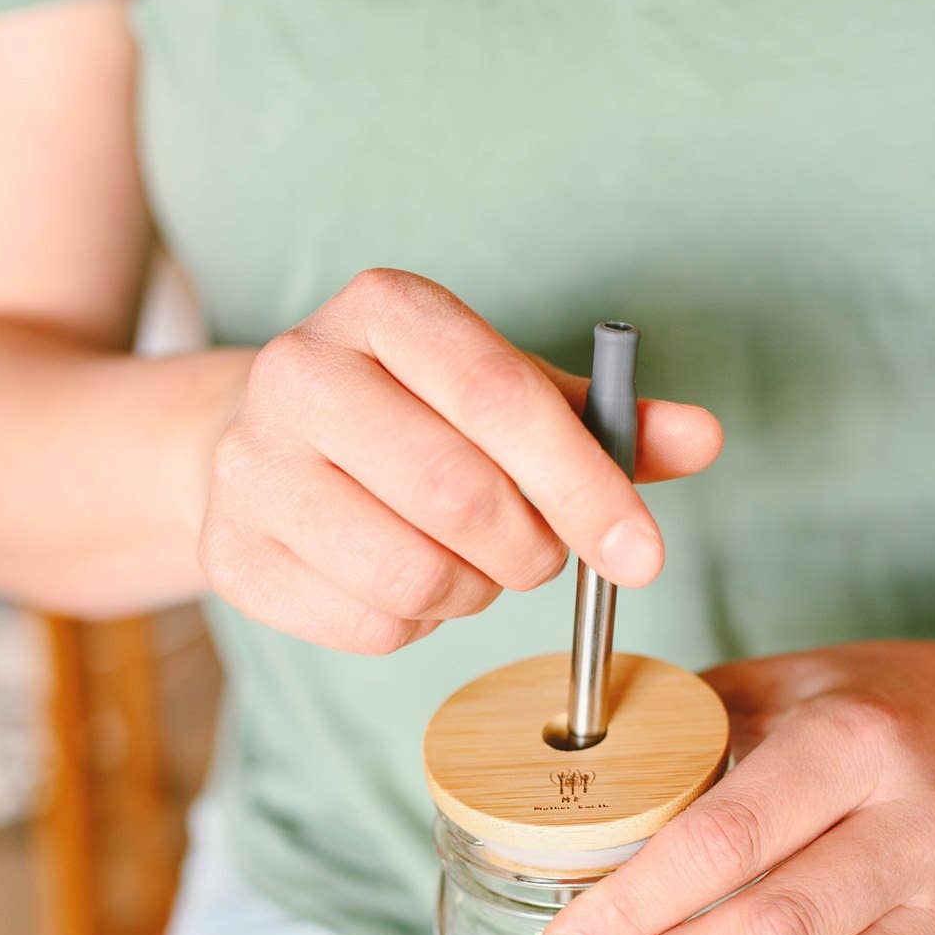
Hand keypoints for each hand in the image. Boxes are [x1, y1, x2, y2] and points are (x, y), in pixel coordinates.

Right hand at [196, 270, 720, 652]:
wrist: (265, 445)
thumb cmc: (413, 416)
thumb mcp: (509, 394)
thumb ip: (608, 419)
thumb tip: (703, 438)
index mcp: (382, 308)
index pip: (501, 398)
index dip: (585, 484)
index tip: (642, 554)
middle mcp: (299, 371)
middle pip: (459, 495)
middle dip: (530, 550)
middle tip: (538, 555)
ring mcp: (252, 467)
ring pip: (414, 574)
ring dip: (474, 592)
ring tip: (468, 563)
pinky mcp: (232, 556)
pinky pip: (369, 626)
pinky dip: (415, 624)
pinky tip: (404, 582)